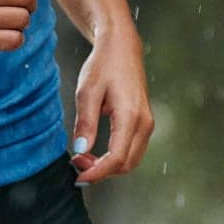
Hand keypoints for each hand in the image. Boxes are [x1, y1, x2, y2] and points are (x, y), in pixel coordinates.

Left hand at [68, 26, 152, 185]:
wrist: (121, 47)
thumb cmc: (103, 65)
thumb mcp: (87, 91)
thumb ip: (86, 122)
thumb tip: (81, 149)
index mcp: (130, 116)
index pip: (116, 158)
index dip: (97, 172)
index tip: (78, 177)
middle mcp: (144, 123)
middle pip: (126, 164)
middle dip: (101, 171)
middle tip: (76, 163)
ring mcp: (147, 123)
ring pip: (131, 160)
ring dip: (108, 166)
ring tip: (83, 156)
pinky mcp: (144, 122)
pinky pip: (132, 150)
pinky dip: (115, 157)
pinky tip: (96, 150)